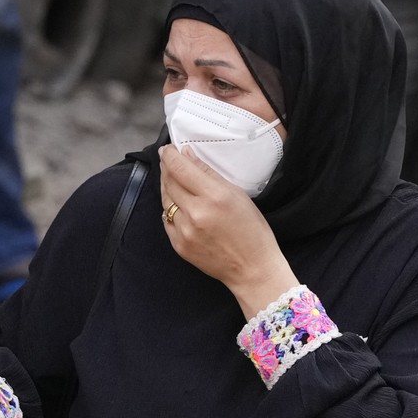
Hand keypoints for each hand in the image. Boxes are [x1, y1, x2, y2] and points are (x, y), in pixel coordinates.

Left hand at [159, 144, 297, 317]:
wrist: (252, 268)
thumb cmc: (252, 230)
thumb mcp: (238, 195)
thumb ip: (210, 174)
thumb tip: (187, 155)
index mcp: (214, 196)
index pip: (181, 169)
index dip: (170, 156)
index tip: (167, 149)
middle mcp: (195, 213)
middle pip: (169, 183)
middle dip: (166, 169)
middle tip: (168, 160)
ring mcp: (184, 231)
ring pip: (165, 201)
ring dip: (166, 187)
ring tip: (171, 178)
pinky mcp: (178, 245)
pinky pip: (166, 220)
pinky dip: (169, 208)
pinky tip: (176, 203)